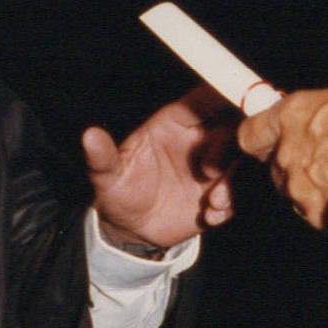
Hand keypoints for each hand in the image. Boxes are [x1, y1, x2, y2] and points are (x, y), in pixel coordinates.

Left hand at [86, 85, 235, 251]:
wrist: (130, 230)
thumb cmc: (117, 192)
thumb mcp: (107, 177)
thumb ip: (103, 157)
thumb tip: (89, 136)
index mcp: (173, 123)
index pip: (205, 99)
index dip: (223, 97)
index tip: (234, 109)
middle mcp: (197, 140)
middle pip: (231, 125)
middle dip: (229, 146)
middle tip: (210, 173)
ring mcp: (212, 167)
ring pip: (239, 160)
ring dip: (232, 181)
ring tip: (214, 203)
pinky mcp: (218, 193)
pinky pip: (236, 193)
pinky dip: (229, 204)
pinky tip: (211, 216)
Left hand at [237, 85, 327, 230]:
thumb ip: (316, 112)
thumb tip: (312, 120)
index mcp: (291, 116)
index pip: (250, 134)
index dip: (262, 141)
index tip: (269, 142)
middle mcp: (287, 153)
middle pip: (275, 168)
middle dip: (296, 168)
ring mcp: (300, 188)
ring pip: (296, 194)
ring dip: (316, 190)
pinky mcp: (318, 216)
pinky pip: (319, 215)